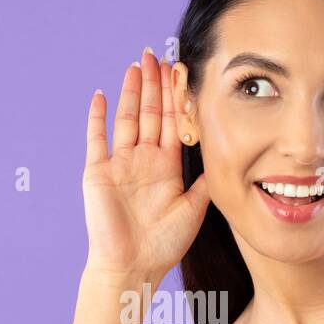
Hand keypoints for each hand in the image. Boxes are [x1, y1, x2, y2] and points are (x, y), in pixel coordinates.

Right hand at [81, 47, 210, 282]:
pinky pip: (96, 139)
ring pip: (127, 119)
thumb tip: (227, 154)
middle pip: (151, 114)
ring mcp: (119, 164)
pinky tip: (102, 95)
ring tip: (136, 65)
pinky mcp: (97, 172)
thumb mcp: (195, 208)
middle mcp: (143, 161)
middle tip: (157, 55)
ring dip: (132, 92)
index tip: (181, 72)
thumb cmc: (162, 245)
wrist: (132, 268)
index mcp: (166, 167)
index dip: (176, 97)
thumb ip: (206, 180)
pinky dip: (98, 117)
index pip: (173, 123)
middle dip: (155, 85)